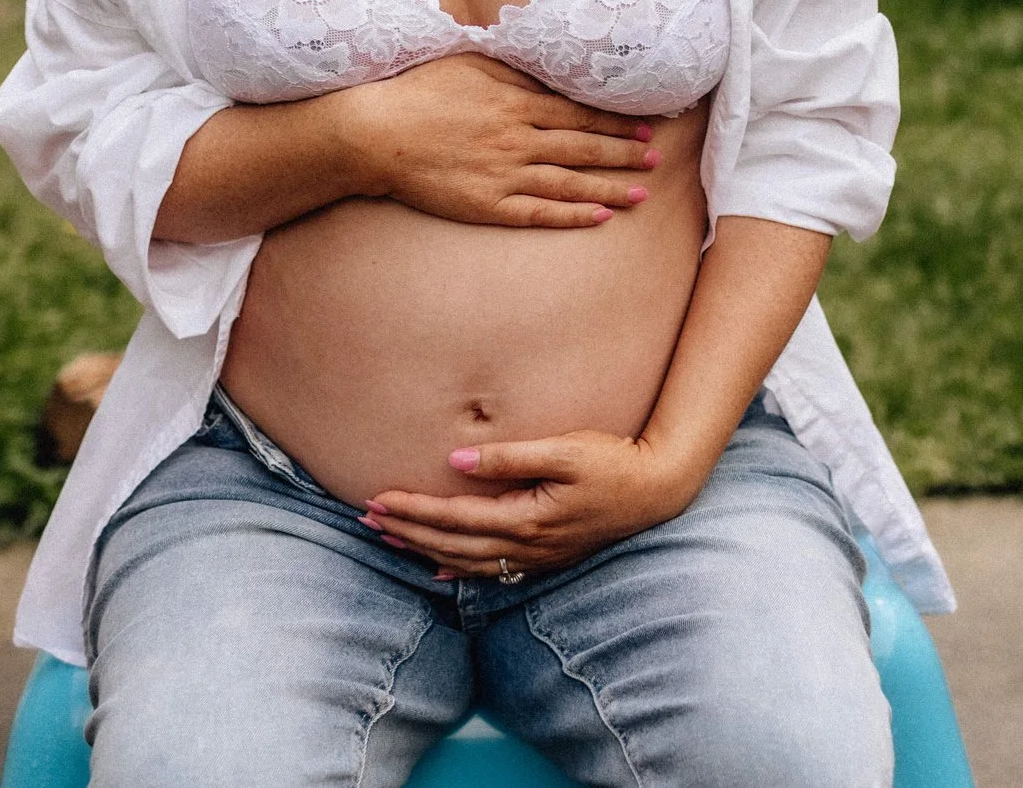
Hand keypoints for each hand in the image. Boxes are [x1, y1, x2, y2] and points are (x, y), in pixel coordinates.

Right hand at [333, 55, 659, 228]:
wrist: (376, 133)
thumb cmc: (420, 90)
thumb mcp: (471, 63)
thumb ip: (515, 70)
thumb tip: (551, 73)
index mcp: (516, 103)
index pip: (580, 115)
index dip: (616, 122)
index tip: (645, 127)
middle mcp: (518, 140)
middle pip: (583, 149)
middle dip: (624, 155)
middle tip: (656, 160)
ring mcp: (504, 175)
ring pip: (569, 184)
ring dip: (609, 189)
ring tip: (640, 194)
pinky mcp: (488, 205)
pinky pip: (539, 213)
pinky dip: (571, 216)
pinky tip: (598, 218)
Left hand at [361, 431, 698, 578]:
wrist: (656, 490)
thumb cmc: (613, 461)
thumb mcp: (564, 449)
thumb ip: (510, 456)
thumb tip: (457, 460)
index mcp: (526, 518)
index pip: (454, 517)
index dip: (413, 509)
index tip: (378, 499)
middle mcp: (527, 546)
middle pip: (452, 544)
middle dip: (407, 531)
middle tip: (366, 518)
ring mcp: (537, 557)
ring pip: (466, 562)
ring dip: (424, 550)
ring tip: (389, 538)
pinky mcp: (545, 556)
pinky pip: (491, 572)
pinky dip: (458, 572)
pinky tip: (439, 570)